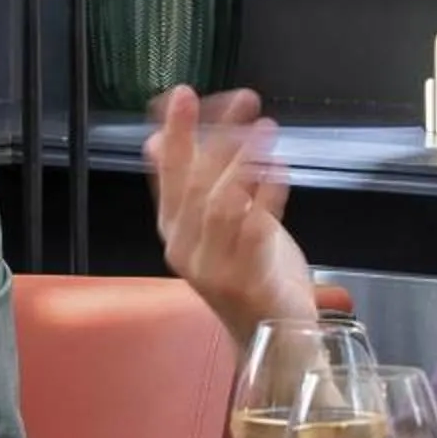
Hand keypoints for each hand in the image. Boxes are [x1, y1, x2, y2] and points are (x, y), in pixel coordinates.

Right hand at [140, 87, 321, 347]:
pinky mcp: (246, 283)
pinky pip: (254, 232)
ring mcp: (213, 269)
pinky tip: (278, 169)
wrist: (277, 343)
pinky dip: (266, 196)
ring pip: (222, 203)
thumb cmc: (251, 276)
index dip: (177, 132)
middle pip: (194, 183)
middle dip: (215, 136)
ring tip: (265, 129)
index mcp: (175, 230)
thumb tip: (157, 140)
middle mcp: (186, 249)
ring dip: (244, 161)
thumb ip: (193, 183)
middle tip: (240, 100)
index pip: (169, 173)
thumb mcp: (219, 223)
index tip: (182, 95)